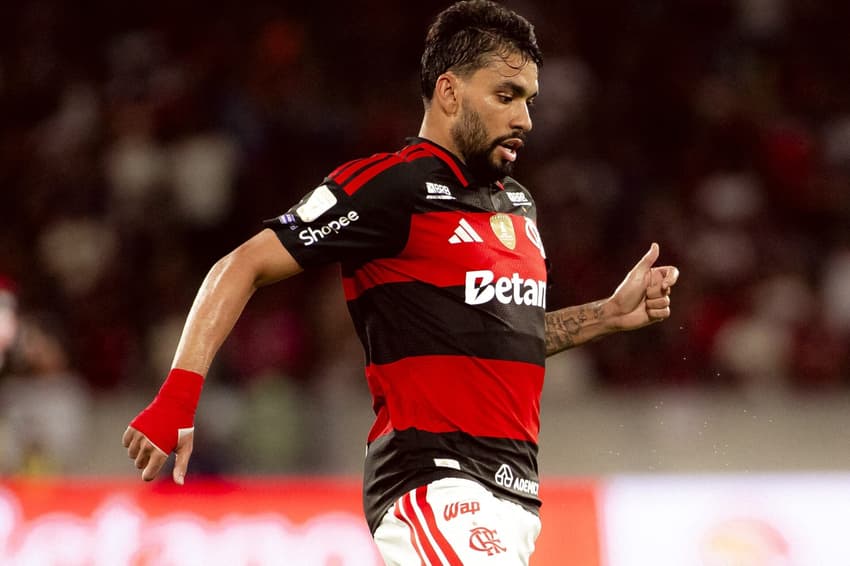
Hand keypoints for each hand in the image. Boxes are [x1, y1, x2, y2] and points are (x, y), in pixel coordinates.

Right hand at [122, 368, 203, 483]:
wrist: (174, 404)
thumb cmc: (182, 428)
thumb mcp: (185, 448)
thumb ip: (181, 467)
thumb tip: (180, 484)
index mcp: (160, 452)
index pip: (147, 474)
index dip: (149, 474)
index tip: (152, 469)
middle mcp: (147, 445)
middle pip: (139, 464)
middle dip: (147, 460)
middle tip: (158, 448)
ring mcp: (139, 436)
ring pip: (132, 454)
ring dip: (139, 451)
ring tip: (152, 440)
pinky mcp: (132, 428)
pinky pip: (126, 443)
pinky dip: (132, 441)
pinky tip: (143, 435)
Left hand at [608, 243, 679, 330]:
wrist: (617, 312)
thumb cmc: (625, 292)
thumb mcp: (636, 274)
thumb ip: (647, 260)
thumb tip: (655, 245)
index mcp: (655, 277)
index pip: (673, 273)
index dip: (672, 279)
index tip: (664, 285)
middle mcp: (658, 288)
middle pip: (669, 289)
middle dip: (654, 293)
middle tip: (642, 295)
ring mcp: (659, 301)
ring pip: (667, 302)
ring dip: (652, 304)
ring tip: (642, 304)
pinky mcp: (658, 313)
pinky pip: (666, 312)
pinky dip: (655, 313)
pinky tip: (646, 313)